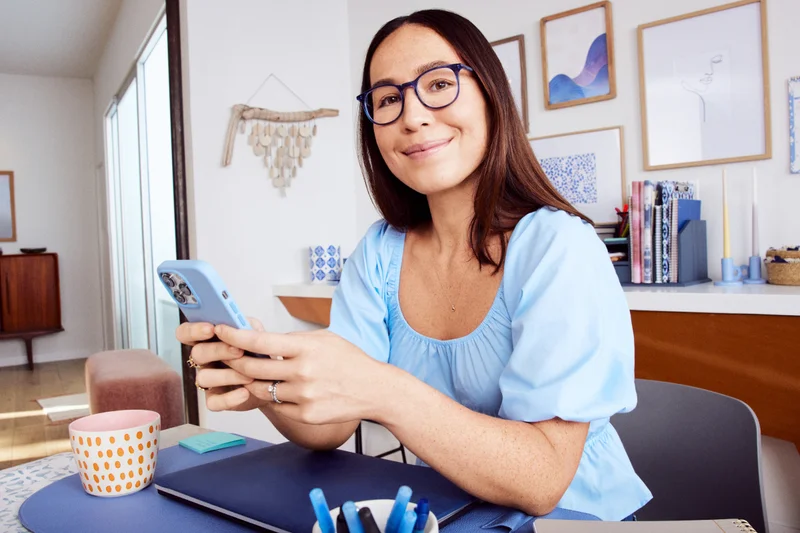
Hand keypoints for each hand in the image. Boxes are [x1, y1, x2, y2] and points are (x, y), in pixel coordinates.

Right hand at [175, 318, 267, 411]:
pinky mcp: (215, 399)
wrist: (273, 380)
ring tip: (250, 376)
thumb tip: (238, 324)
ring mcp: (208, 380)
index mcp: (208, 340)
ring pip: (203, 377)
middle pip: (197, 353)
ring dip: (228, 375)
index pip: (185, 332)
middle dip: (218, 351)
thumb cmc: (259, 353)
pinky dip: (230, 398)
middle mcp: (204, 359)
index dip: (193, 330)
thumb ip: (246, 326)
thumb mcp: (256, 334)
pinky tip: (245, 392)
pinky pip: (213, 402)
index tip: (210, 328)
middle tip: (239, 351)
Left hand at [214, 326, 389, 424]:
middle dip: (233, 361)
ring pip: (261, 389)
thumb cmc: (349, 360)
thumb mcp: (324, 339)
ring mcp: (303, 396)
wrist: (375, 389)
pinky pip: (277, 406)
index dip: (234, 336)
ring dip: (250, 382)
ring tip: (249, 374)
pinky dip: (273, 398)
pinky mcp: (305, 414)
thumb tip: (261, 337)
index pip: (260, 341)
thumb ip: (293, 340)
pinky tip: (277, 390)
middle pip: (252, 368)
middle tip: (225, 355)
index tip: (220, 330)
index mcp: (306, 348)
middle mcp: (302, 372)